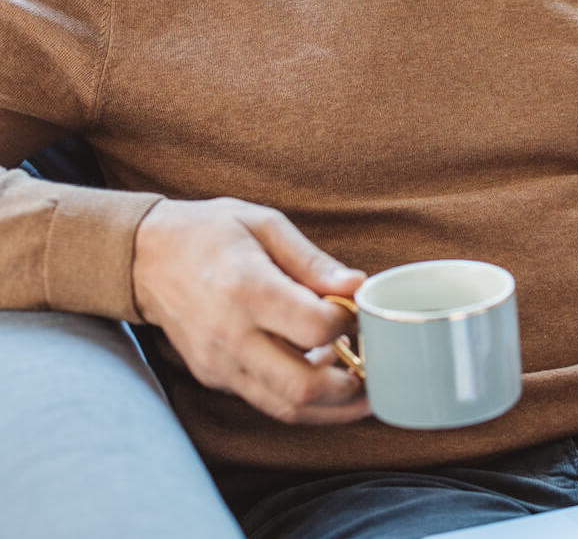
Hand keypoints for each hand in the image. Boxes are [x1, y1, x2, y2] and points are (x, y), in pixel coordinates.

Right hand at [132, 196, 370, 424]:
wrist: (145, 257)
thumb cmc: (211, 233)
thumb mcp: (265, 225)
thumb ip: (313, 261)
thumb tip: (357, 286)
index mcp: (248, 289)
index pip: (315, 328)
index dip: (348, 324)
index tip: (358, 311)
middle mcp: (231, 336)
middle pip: (302, 387)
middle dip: (349, 387)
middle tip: (376, 370)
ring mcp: (219, 363)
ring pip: (285, 407)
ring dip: (331, 407)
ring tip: (362, 388)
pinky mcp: (214, 377)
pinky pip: (265, 401)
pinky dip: (300, 399)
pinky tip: (324, 378)